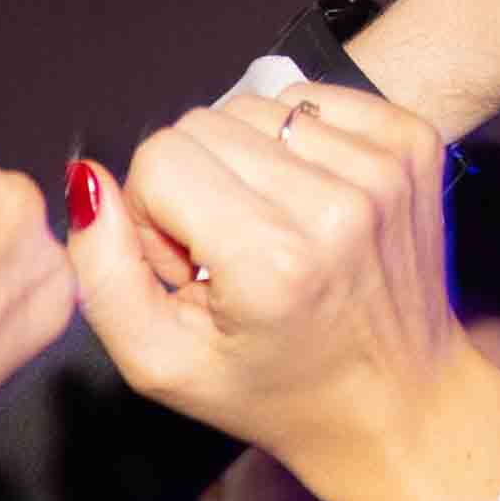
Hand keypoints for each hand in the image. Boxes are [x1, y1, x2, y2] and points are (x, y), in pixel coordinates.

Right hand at [69, 84, 480, 500]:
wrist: (398, 401)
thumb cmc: (279, 391)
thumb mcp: (163, 364)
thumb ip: (104, 274)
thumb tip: (87, 180)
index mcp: (272, 260)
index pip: (161, 157)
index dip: (155, 213)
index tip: (189, 267)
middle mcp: (336, 203)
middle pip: (205, 123)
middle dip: (198, 184)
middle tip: (229, 254)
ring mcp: (384, 167)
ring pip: (257, 107)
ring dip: (248, 164)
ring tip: (272, 233)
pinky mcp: (413, 142)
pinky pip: (313, 99)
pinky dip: (298, 144)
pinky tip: (309, 206)